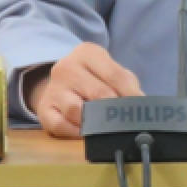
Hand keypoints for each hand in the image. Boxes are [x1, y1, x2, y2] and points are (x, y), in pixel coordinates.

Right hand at [27, 43, 143, 137]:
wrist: (61, 83)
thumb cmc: (94, 78)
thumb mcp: (110, 72)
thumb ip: (127, 85)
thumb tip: (140, 105)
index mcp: (88, 53)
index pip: (115, 76)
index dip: (132, 95)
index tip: (142, 110)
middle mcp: (67, 67)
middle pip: (100, 94)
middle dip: (115, 111)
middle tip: (127, 123)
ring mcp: (53, 88)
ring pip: (77, 111)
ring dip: (94, 123)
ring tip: (104, 127)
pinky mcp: (43, 108)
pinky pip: (60, 126)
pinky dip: (75, 133)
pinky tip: (84, 133)